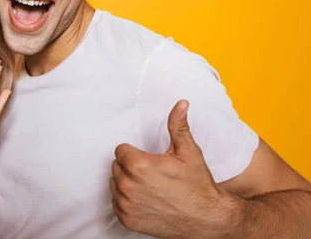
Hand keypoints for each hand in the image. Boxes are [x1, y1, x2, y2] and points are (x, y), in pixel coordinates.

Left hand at [110, 100, 234, 238]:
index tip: (149, 160)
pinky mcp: (127, 219)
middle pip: (117, 166)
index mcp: (139, 165)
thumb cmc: (198, 185)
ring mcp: (127, 205)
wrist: (207, 219)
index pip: (120, 150)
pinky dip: (127, 201)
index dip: (135, 153)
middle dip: (131, 167)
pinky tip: (146, 199)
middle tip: (152, 173)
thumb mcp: (189, 151)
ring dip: (127, 183)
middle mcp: (128, 186)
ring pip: (115, 184)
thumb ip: (178, 125)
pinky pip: (116, 202)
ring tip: (149, 186)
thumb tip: (181, 103)